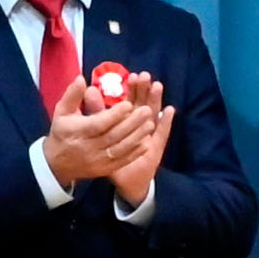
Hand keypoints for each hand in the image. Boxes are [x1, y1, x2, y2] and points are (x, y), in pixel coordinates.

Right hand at [41, 73, 154, 187]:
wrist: (57, 164)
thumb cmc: (62, 132)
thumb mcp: (61, 112)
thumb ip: (72, 95)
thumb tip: (81, 78)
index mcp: (77, 132)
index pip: (98, 124)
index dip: (114, 115)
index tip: (129, 103)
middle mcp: (88, 148)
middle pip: (112, 136)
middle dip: (131, 123)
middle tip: (147, 110)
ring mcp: (97, 161)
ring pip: (120, 149)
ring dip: (137, 136)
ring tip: (150, 123)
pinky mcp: (105, 169)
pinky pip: (122, 161)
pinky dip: (135, 152)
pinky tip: (146, 142)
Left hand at [104, 74, 170, 209]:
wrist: (125, 181)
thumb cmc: (111, 156)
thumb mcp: (100, 132)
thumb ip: (96, 111)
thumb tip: (89, 90)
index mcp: (127, 121)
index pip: (131, 101)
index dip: (132, 88)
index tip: (132, 75)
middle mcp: (140, 126)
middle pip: (143, 104)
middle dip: (144, 90)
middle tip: (144, 75)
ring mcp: (150, 136)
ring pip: (153, 115)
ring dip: (155, 100)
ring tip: (157, 85)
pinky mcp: (156, 148)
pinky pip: (162, 133)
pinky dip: (165, 122)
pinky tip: (169, 110)